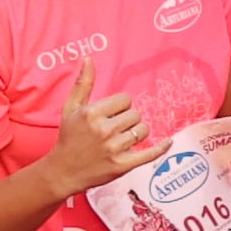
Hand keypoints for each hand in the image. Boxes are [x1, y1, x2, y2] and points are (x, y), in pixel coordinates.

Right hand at [34, 73, 161, 199]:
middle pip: (135, 114)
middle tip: (114, 128)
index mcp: (92, 113)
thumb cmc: (68, 138)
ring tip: (122, 139)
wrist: (63, 172)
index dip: (120, 106)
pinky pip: (150, 153)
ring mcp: (114, 148)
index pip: (125, 100)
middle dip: (128, 120)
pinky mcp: (123, 165)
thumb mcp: (70, 108)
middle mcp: (104, 130)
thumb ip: (82, 83)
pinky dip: (161, 148)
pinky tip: (168, 142)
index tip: (111, 114)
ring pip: (142, 130)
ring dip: (136, 133)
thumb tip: (88, 58)